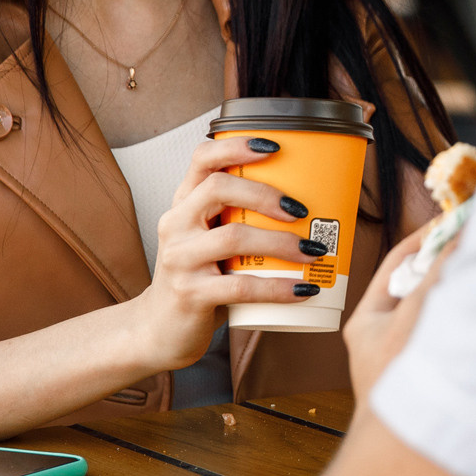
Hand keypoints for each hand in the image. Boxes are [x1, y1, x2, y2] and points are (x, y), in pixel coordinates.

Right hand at [131, 137, 326, 368]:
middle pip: (218, 189)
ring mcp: (179, 260)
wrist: (161, 329)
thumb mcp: (209, 241)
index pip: (201, 160)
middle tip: (302, 210)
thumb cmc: (200, 278)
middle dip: (265, 194)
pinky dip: (278, 287)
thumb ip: (239, 220)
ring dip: (281, 242)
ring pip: (233, 237)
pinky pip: (241, 287)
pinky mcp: (191, 294)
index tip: (274, 146)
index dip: (236, 147)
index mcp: (183, 205)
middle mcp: (175, 225)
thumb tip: (309, 207)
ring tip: (313, 251)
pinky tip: (303, 290)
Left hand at [346, 218, 460, 402]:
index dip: (424, 238)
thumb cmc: (397, 389)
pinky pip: (451, 334)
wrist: (409, 458)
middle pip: (419, 285)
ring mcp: (409, 358)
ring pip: (437, 310)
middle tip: (474, 244)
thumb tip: (458, 238)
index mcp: (367, 321)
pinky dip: (468, 320)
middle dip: (447, 265)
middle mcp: (384, 338)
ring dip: (459, 292)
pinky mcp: (433, 374)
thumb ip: (436, 276)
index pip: (396, 264)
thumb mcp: (413, 318)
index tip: (452, 221)